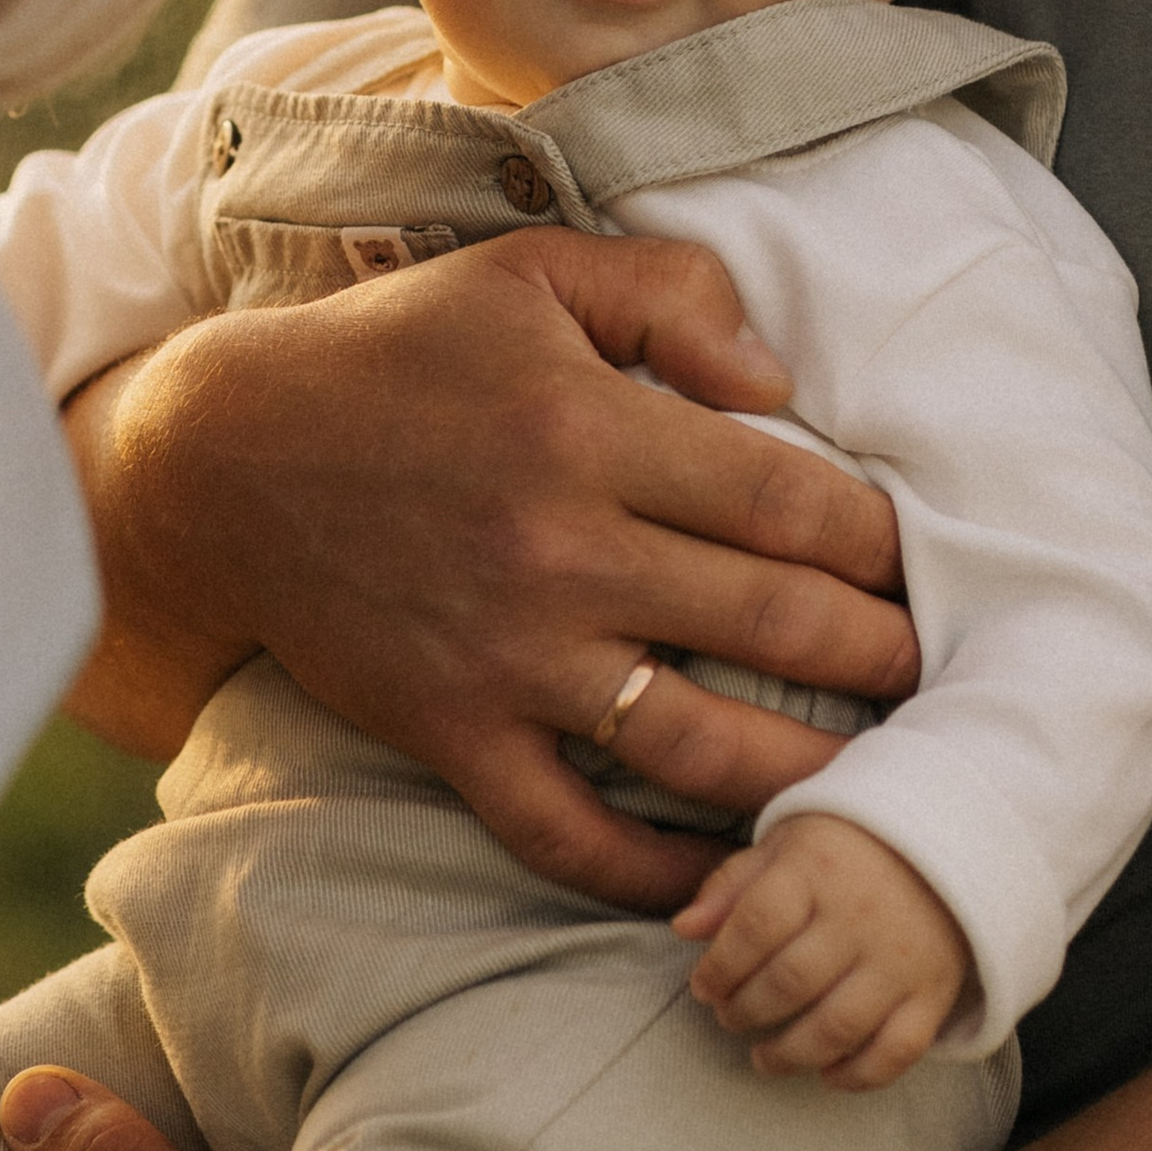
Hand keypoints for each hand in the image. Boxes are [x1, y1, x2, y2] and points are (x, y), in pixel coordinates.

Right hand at [63, 226, 918, 912]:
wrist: (225, 460)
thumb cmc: (394, 354)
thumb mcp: (528, 274)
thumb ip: (668, 296)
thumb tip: (776, 376)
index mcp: (588, 429)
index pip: (784, 498)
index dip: (874, 537)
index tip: (912, 558)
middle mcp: (559, 552)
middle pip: (770, 624)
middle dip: (875, 654)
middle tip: (927, 667)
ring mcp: (506, 657)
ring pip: (696, 744)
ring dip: (802, 769)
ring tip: (867, 775)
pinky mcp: (451, 733)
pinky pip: (566, 832)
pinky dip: (649, 870)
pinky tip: (715, 876)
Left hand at [675, 815, 971, 1085]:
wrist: (944, 845)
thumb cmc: (847, 850)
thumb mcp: (786, 846)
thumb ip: (732, 885)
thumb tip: (684, 928)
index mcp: (817, 871)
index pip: (756, 927)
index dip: (720, 966)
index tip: (703, 985)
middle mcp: (862, 916)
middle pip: (789, 982)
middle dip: (745, 1011)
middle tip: (729, 1016)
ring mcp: (901, 960)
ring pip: (837, 1027)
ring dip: (789, 1054)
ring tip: (764, 1056)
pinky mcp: (933, 993)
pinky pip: (897, 1051)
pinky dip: (858, 1075)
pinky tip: (827, 1074)